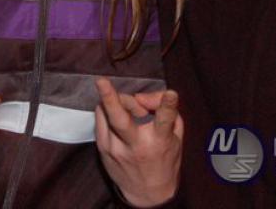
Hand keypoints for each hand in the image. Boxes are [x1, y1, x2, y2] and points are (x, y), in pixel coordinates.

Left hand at [95, 78, 182, 207]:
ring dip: (113, 101)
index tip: (171, 94)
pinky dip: (105, 110)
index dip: (167, 106)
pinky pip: (100, 119)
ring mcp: (116, 147)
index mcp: (160, 141)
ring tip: (124, 104)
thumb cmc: (164, 157)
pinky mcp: (103, 148)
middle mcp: (137, 145)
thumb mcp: (175, 137)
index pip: (165, 121)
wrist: (147, 194)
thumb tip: (143, 96)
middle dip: (110, 98)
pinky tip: (113, 112)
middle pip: (120, 119)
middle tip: (101, 81)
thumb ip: (167, 112)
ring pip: (106, 112)